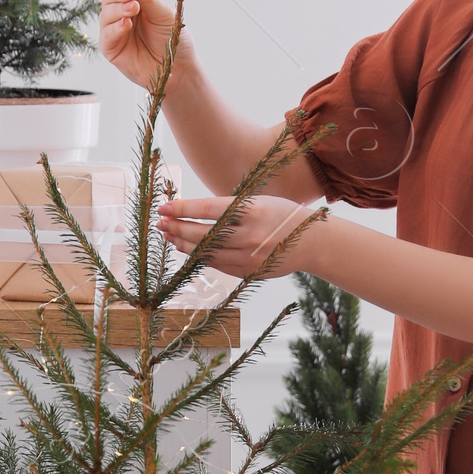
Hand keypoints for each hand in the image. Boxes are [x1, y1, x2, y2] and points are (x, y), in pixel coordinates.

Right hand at [97, 0, 188, 92]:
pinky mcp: (112, 49)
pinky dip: (114, 28)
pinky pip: (106, 35)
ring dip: (117, 8)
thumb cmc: (174, 40)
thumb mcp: (165, 14)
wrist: (179, 68)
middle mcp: (123, 12)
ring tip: (133, 10)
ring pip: (105, 13)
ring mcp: (115, 30)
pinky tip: (126, 25)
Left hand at [157, 189, 325, 278]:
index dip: (183, 209)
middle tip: (161, 223)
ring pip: (207, 252)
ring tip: (169, 236)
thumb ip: (230, 208)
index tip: (163, 207)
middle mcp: (249, 235)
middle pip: (203, 233)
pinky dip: (199, 256)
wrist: (312, 242)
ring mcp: (249, 256)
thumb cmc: (281, 215)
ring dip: (184, 244)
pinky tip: (187, 248)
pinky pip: (217, 264)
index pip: (208, 210)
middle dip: (178, 228)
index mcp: (252, 211)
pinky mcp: (249, 271)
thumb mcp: (259, 201)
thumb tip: (191, 212)